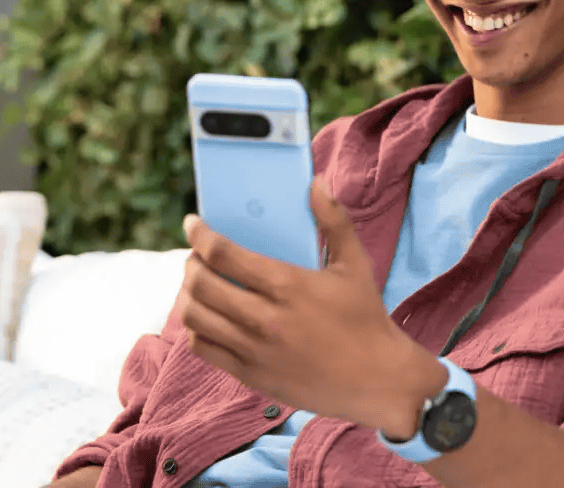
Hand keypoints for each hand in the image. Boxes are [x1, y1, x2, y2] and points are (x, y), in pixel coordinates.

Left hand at [176, 177, 443, 434]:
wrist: (377, 379)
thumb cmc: (365, 317)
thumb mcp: (355, 264)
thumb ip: (334, 221)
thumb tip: (316, 183)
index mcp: (287, 285)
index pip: (223, 253)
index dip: (199, 235)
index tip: (192, 224)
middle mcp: (265, 319)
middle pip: (200, 285)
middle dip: (190, 264)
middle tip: (196, 256)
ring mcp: (254, 350)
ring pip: (194, 318)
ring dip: (187, 295)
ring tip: (196, 285)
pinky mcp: (251, 375)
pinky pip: (203, 348)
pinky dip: (196, 328)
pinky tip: (206, 317)